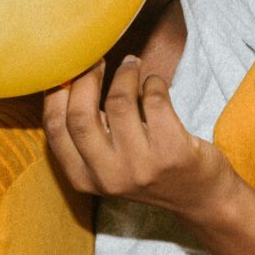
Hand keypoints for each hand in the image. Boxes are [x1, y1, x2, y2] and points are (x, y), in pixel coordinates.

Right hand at [44, 56, 234, 221]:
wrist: (200, 197)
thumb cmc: (149, 170)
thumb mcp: (108, 165)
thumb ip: (89, 135)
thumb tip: (69, 78)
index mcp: (83, 178)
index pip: (54, 129)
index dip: (56, 92)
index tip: (67, 67)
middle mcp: (107, 175)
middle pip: (80, 115)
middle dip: (86, 77)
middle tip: (97, 57)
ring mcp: (140, 166)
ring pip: (119, 102)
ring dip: (125, 74)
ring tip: (132, 63)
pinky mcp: (172, 151)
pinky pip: (154, 100)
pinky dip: (154, 83)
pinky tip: (156, 84)